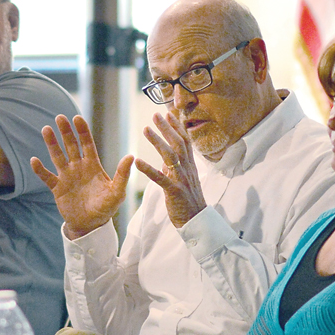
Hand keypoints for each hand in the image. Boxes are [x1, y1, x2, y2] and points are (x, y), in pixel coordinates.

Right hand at [31, 115, 133, 238]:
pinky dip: (40, 169)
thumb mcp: (117, 192)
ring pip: (57, 156)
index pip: (87, 144)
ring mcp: (66, 176)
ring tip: (46, 129)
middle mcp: (78, 167)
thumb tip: (131, 156)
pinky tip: (34, 160)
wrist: (90, 225)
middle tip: (60, 118)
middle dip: (66, 132)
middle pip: (70, 145)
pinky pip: (46, 177)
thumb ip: (122, 175)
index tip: (77, 118)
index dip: (82, 131)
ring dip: (51, 143)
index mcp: (92, 166)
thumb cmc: (105, 208)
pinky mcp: (57, 188)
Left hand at [135, 112, 205, 228]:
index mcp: (189, 166)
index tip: (168, 113)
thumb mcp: (183, 182)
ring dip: (157, 141)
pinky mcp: (175, 191)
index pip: (185, 141)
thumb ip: (174, 170)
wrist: (197, 222)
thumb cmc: (188, 202)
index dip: (177, 127)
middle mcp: (187, 169)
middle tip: (155, 114)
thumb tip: (164, 162)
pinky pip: (160, 178)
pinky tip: (138, 162)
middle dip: (167, 128)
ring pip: (170, 156)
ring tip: (145, 129)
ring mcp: (182, 179)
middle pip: (178, 143)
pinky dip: (149, 169)